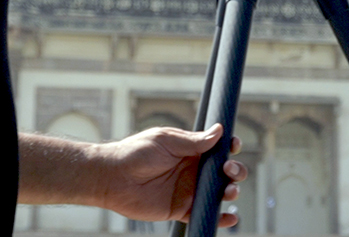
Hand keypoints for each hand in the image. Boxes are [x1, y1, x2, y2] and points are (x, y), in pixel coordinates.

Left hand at [92, 123, 246, 226]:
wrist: (113, 177)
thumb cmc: (135, 153)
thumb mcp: (166, 140)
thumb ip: (193, 141)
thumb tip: (219, 131)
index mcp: (190, 151)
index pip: (218, 148)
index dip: (230, 147)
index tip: (234, 145)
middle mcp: (193, 170)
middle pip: (224, 172)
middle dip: (235, 170)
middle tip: (228, 170)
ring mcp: (188, 190)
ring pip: (219, 193)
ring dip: (231, 191)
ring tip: (229, 191)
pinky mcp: (181, 209)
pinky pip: (204, 215)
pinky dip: (220, 218)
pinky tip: (231, 217)